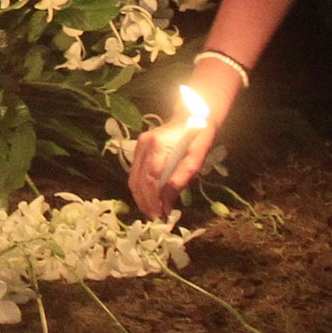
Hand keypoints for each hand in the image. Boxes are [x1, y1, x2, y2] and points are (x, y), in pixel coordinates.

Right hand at [128, 78, 235, 218]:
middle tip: (156, 218)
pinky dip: (140, 189)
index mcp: (159, 145)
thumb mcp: (197, 157)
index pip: (151, 178)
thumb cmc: (198, 134)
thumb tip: (168, 201)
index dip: (153, 199)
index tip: (160, 215)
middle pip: (138, 181)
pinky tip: (150, 199)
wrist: (191, 114)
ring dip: (141, 198)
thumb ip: (182, 178)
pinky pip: (135, 173)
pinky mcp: (138, 149)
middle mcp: (144, 145)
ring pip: (133, 179)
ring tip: (152, 212)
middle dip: (145, 202)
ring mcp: (138, 146)